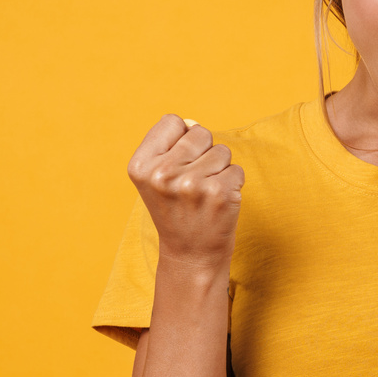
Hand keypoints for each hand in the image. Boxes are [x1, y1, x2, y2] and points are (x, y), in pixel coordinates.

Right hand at [126, 114, 243, 269]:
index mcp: (140, 166)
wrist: (190, 255)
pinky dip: (233, 183)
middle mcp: (162, 174)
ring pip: (222, 150)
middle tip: (193, 183)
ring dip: (219, 169)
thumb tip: (192, 123)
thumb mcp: (156, 178)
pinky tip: (218, 202)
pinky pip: (237, 169)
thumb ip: (170, 145)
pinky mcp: (220, 194)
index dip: (179, 140)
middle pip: (200, 132)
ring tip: (205, 194)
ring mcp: (192, 184)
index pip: (172, 121)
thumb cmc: (176, 210)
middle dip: (202, 153)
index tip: (176, 166)